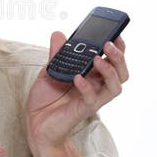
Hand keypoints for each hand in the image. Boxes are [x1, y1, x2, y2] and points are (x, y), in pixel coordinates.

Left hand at [26, 31, 128, 155]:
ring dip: (109, 71)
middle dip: (118, 58)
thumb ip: (57, 54)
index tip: (115, 33)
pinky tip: (78, 78)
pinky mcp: (82, 111)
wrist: (36, 123)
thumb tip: (58, 34)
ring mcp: (92, 99)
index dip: (118, 48)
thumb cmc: (46, 99)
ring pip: (115, 87)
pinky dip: (86, 87)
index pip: (113, 61)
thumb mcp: (50, 71)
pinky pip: (91, 99)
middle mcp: (96, 87)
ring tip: (97, 59)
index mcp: (92, 75)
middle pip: (121, 73)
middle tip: (108, 45)